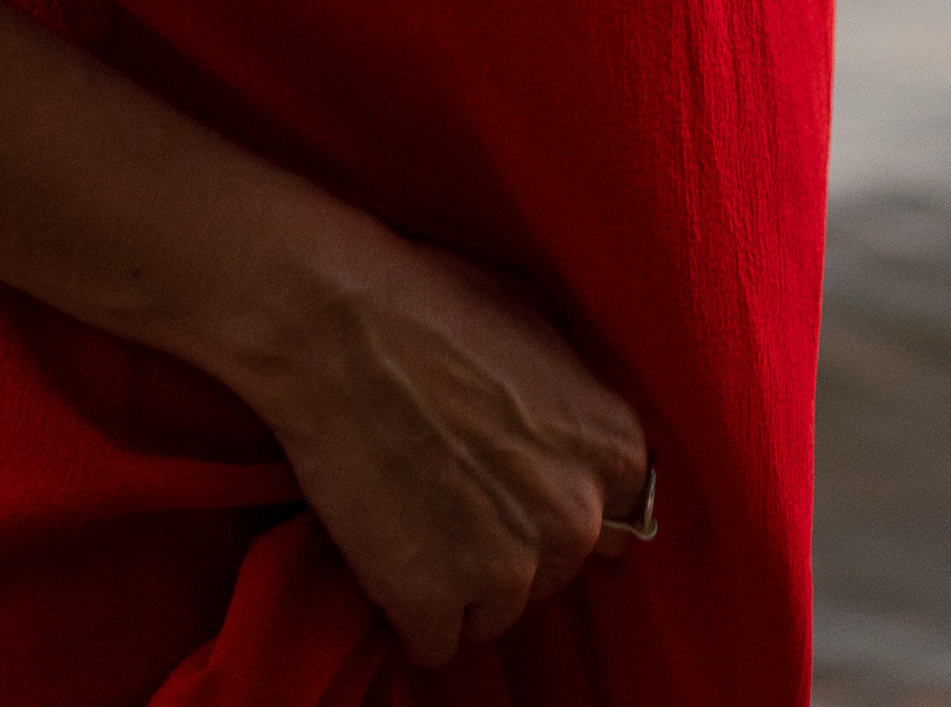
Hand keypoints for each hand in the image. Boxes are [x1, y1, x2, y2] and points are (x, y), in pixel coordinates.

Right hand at [231, 227, 650, 669]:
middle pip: (553, 571)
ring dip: (459, 581)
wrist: (336, 324)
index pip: (614, 522)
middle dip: (511, 543)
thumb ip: (578, 407)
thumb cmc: (434, 306)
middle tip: (454, 491)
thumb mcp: (541, 330)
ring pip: (495, 613)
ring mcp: (507, 569)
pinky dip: (408, 613)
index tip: (518, 489)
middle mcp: (574, 517)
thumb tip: (584, 450)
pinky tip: (386, 554)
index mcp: (613, 449)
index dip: (556, 503)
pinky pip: (432, 643)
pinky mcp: (432, 602)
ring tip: (414, 514)